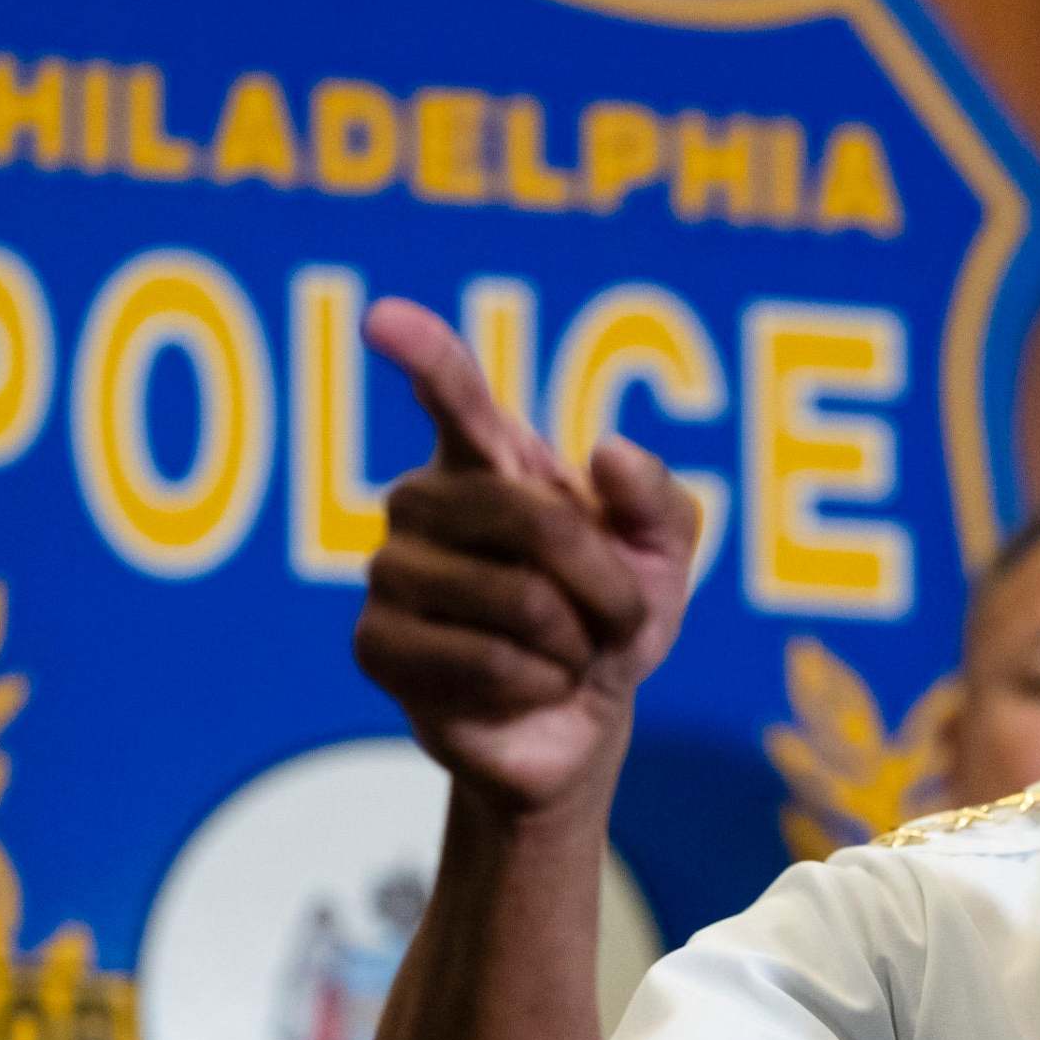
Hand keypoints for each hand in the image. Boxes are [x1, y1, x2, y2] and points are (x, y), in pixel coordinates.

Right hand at [353, 298, 698, 813]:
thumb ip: (657, 497)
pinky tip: (527, 686)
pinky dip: (537, 683)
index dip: (424, 355)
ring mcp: (390, 571)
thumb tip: (603, 451)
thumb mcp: (664, 556)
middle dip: (603, 579)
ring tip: (564, 655)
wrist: (581, 722)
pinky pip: (483, 661)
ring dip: (574, 642)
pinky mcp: (376, 645)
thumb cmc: (613, 620)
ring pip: (513, 599)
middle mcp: (424, 501)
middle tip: (619, 619)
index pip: (453, 395)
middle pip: (528, 516)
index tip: (383, 317)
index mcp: (488, 460)